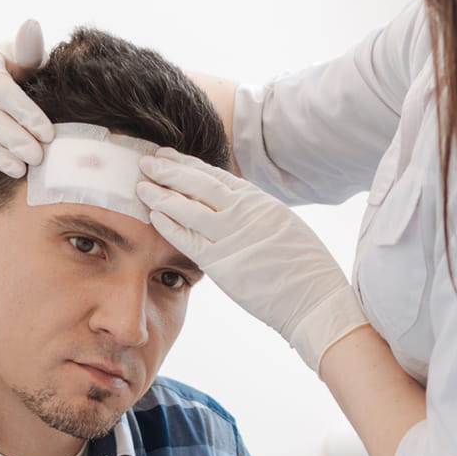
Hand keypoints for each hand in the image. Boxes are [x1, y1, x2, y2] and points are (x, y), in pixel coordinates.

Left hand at [137, 149, 369, 370]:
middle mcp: (245, 212)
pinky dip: (169, 225)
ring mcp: (233, 236)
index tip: (168, 156)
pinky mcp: (223, 263)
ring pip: (189, 208)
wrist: (315, 298)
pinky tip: (152, 215)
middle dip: (170, 171)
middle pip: (198, 184)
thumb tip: (233, 207)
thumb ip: (255, 213)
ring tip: (141, 184)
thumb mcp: (282, 226)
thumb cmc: (303, 268)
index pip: (216, 176)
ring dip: (162, 194)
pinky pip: (189, 240)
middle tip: (146, 161)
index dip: (188, 165)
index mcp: (260, 201)